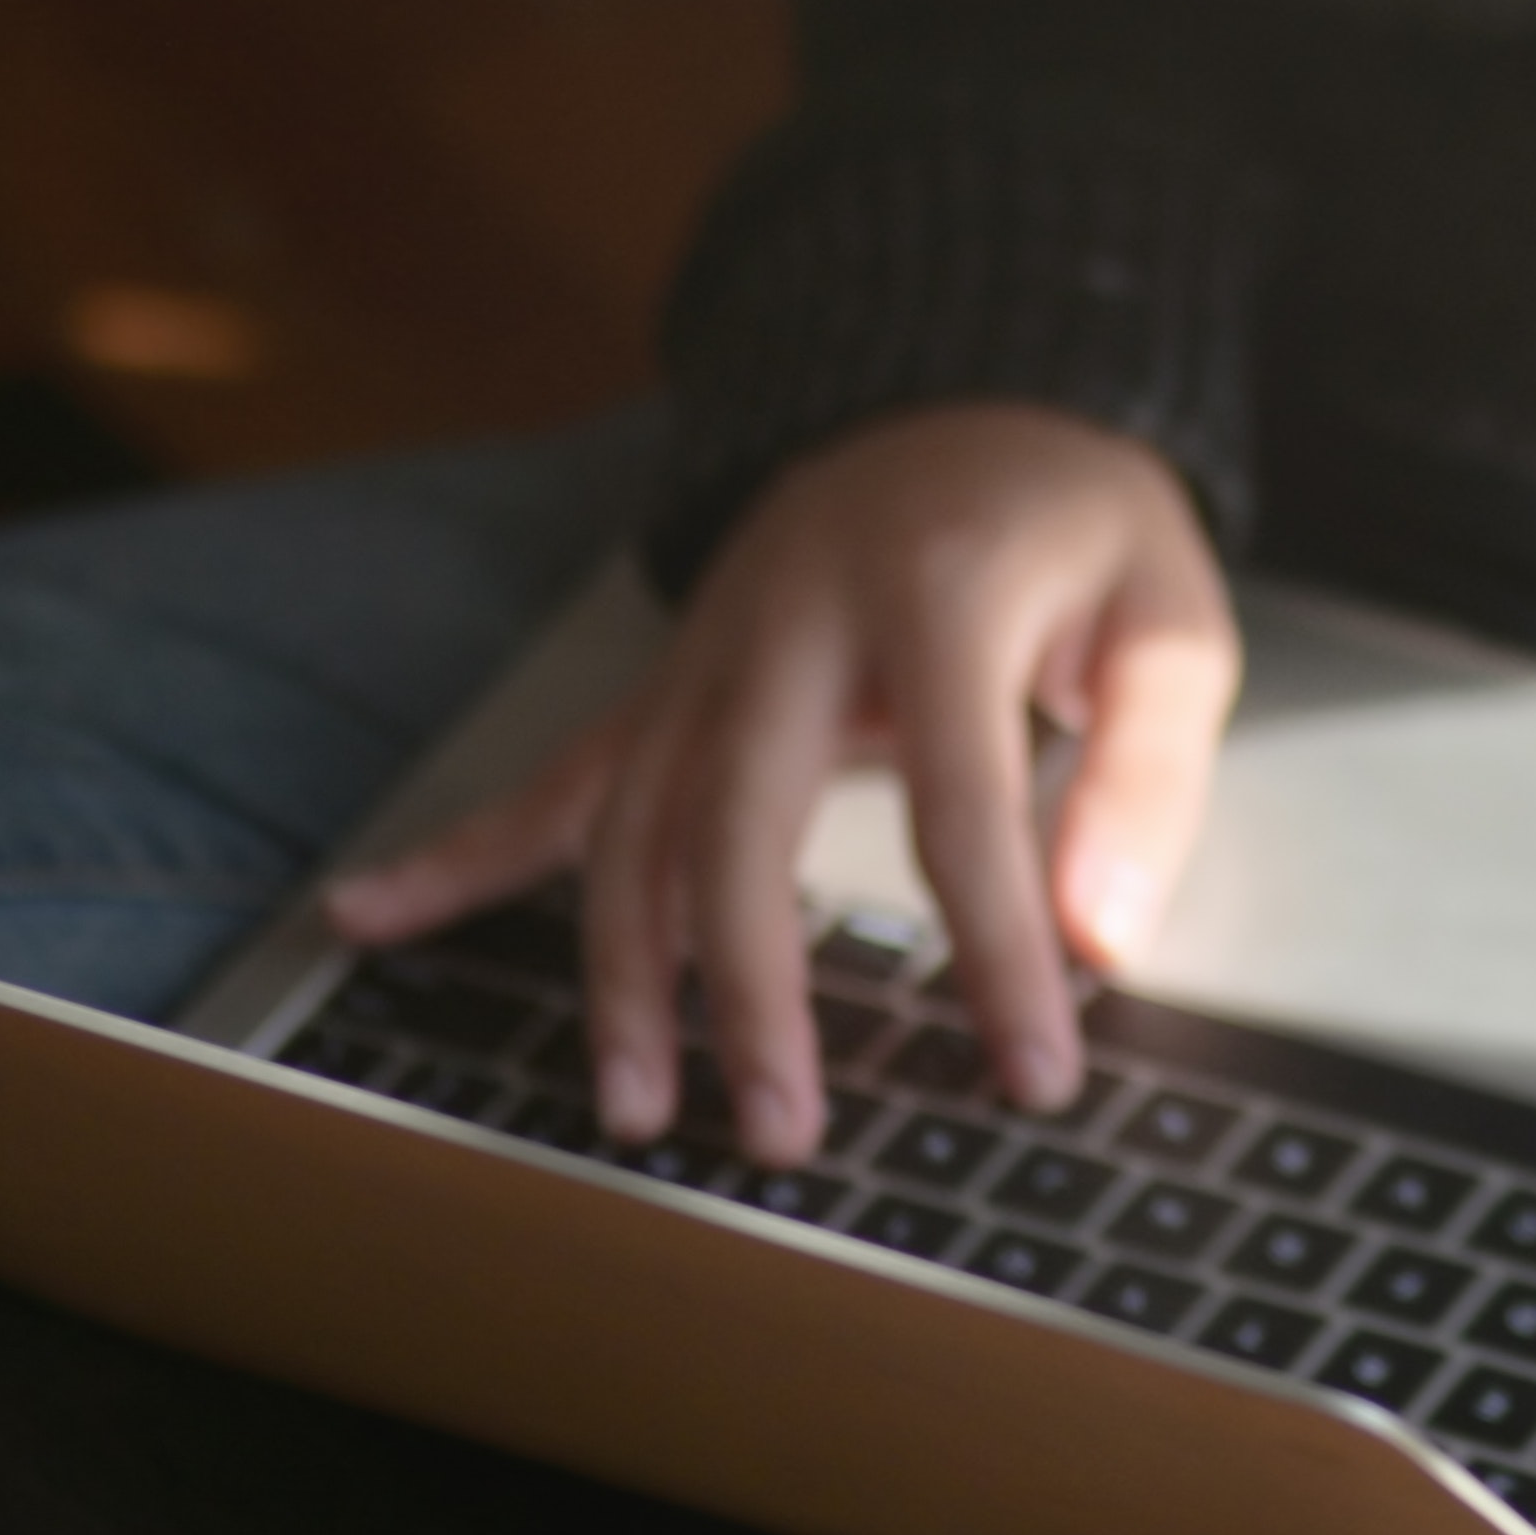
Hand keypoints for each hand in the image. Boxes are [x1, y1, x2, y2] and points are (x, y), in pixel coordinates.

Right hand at [320, 403, 1238, 1165]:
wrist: (965, 402)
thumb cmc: (1076, 528)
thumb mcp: (1171, 615)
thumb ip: (1146, 772)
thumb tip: (1101, 937)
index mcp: (938, 592)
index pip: (960, 801)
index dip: (995, 949)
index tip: (1035, 1073)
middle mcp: (792, 619)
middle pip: (739, 819)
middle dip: (750, 990)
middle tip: (785, 1131)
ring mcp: (709, 651)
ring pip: (632, 823)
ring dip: (625, 975)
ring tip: (638, 1110)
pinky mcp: (669, 683)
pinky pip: (556, 778)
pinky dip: (458, 854)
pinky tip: (364, 916)